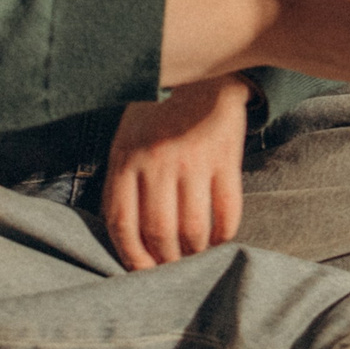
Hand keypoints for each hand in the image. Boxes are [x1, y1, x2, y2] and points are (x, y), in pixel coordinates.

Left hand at [103, 75, 249, 268]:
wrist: (202, 77)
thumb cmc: (159, 116)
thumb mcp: (127, 141)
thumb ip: (122, 182)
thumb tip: (125, 237)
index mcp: (126, 159)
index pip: (122, 223)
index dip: (132, 256)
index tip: (142, 271)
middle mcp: (157, 161)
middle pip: (159, 231)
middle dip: (166, 260)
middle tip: (172, 268)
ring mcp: (193, 160)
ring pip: (194, 227)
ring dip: (195, 250)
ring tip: (195, 255)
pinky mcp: (224, 157)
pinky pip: (227, 209)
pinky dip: (224, 233)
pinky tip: (220, 238)